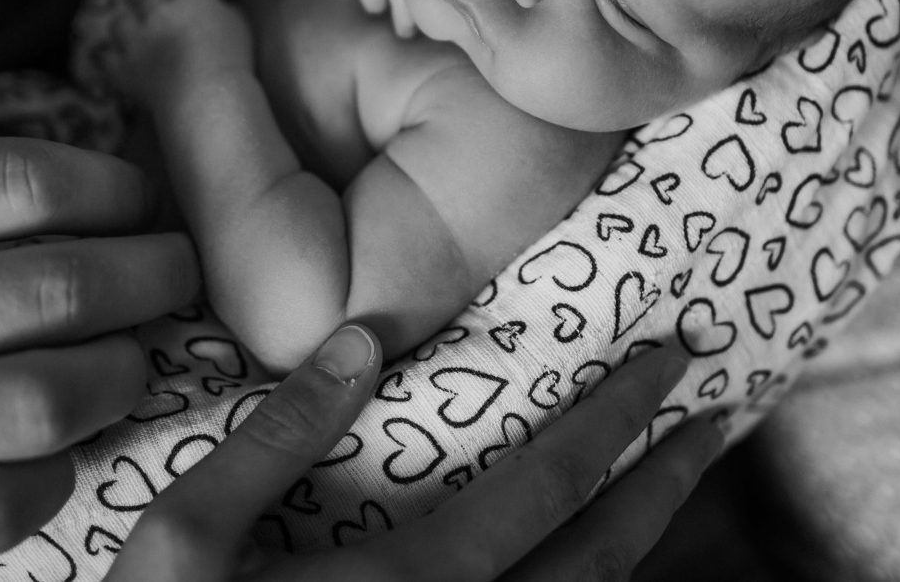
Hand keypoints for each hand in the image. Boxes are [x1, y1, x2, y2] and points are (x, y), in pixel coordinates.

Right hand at [0, 0, 198, 576]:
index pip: (24, 183)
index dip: (117, 190)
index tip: (139, 201)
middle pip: (54, 289)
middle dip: (147, 277)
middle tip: (168, 271)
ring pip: (42, 401)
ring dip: (120, 373)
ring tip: (129, 350)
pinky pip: (0, 505)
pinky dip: (54, 476)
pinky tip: (56, 439)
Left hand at [88, 0, 254, 102]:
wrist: (209, 102)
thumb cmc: (233, 65)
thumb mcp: (240, 28)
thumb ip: (227, 10)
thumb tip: (219, 4)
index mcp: (192, 0)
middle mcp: (159, 14)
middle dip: (155, 5)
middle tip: (165, 19)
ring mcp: (138, 42)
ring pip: (120, 22)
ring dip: (129, 28)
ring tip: (140, 39)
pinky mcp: (124, 70)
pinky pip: (108, 58)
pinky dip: (117, 60)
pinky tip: (127, 64)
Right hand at [110, 326, 718, 580]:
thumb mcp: (179, 546)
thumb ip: (272, 441)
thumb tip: (359, 340)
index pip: (552, 482)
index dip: (621, 416)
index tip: (673, 362)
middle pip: (606, 555)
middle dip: (669, 479)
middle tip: (720, 416)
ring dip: (643, 542)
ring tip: (673, 485)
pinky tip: (588, 564)